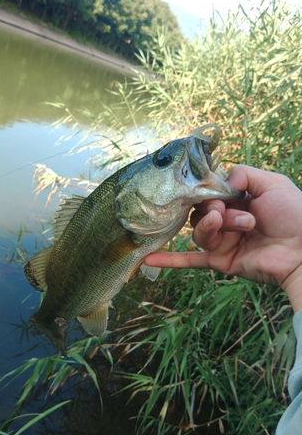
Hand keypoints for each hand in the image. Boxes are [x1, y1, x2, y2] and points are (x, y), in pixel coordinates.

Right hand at [145, 165, 301, 311]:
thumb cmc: (294, 215)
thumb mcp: (273, 183)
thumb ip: (243, 173)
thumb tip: (220, 181)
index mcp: (238, 200)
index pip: (209, 191)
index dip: (207, 190)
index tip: (213, 191)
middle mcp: (226, 219)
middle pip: (201, 211)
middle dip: (215, 210)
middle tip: (226, 211)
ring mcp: (222, 241)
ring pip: (200, 231)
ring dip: (214, 226)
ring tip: (235, 225)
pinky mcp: (220, 261)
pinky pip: (191, 260)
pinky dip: (170, 260)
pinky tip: (149, 259)